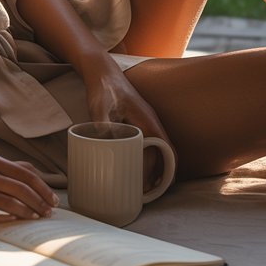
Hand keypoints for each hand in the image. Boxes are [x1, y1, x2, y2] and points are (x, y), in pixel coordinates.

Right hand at [0, 154, 59, 223]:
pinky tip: (15, 222)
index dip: (43, 188)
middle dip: (39, 202)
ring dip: (26, 212)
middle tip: (48, 213)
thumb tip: (39, 177)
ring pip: (7, 203)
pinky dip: (5, 219)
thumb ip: (11, 168)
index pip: (25, 174)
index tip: (53, 200)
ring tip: (35, 218)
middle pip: (20, 188)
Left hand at [83, 59, 177, 193]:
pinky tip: (138, 167)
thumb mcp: (100, 106)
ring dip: (157, 167)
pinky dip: (150, 158)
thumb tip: (105, 139)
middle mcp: (151, 122)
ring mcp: (147, 122)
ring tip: (146, 186)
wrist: (102, 72)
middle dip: (162, 174)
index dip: (158, 170)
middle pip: (165, 153)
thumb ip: (102, 122)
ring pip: (160, 149)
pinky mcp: (139, 123)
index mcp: (147, 120)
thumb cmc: (102, 89)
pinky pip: (151, 144)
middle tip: (149, 193)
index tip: (150, 187)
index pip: (161, 150)